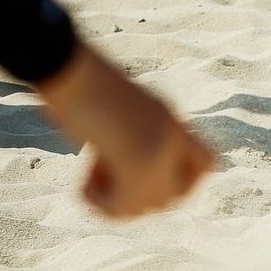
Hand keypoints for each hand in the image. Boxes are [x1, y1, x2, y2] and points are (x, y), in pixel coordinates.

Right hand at [36, 45, 212, 215]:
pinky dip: (98, 202)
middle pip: (178, 195)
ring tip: (93, 171)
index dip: (182, 181)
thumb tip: (110, 160)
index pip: (207, 164)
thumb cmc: (78, 79)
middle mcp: (172, 135)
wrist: (64, 62)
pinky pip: (122, 208)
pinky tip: (84, 179)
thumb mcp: (113, 107)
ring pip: (148, 205)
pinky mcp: (137, 161)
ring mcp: (159, 148)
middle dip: (143, 196)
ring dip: (116, 200)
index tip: (145, 175)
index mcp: (170, 119)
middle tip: (113, 173)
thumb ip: (127, 136)